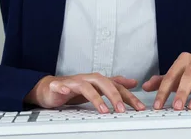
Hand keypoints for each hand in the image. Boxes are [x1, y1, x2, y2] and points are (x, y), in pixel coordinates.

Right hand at [24, 73, 145, 112]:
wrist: (51, 88)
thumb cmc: (75, 88)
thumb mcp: (98, 87)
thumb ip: (115, 84)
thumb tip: (133, 82)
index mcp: (97, 80)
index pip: (117, 87)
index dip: (129, 96)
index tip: (139, 107)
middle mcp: (87, 79)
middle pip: (103, 83)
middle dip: (114, 96)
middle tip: (122, 110)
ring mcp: (73, 82)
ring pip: (85, 86)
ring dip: (95, 97)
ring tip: (103, 109)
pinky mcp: (57, 86)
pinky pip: (60, 86)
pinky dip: (63, 88)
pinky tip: (66, 92)